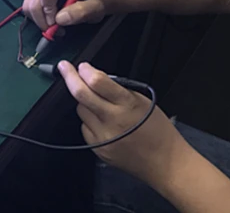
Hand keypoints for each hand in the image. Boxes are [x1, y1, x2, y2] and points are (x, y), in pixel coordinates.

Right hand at [22, 0, 106, 29]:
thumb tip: (60, 19)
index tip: (58, 24)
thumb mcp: (95, 8)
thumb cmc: (94, 0)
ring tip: (55, 25)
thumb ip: (81, 12)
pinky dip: (36, 16)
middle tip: (58, 30)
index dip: (48, 10)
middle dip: (43, 20)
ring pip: (27, 5)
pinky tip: (50, 18)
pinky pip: (27, 5)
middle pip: (33, 1)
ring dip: (39, 20)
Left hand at [58, 60, 190, 191]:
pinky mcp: (98, 149)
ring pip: (81, 110)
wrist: (165, 164)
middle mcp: (112, 120)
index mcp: (126, 105)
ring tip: (97, 103)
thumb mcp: (142, 101)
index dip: (86, 70)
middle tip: (64, 67)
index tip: (82, 65)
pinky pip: (85, 127)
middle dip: (69, 77)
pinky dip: (89, 121)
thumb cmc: (157, 130)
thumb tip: (95, 77)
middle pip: (81, 94)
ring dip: (84, 102)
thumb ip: (118, 89)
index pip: (98, 82)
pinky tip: (101, 122)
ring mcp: (103, 137)